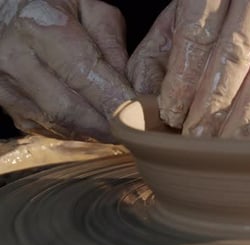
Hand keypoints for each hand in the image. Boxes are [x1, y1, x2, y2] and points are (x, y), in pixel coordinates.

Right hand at [0, 0, 134, 141]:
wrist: (4, 14)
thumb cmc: (53, 8)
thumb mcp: (88, 8)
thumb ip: (112, 42)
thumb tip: (129, 83)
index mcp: (39, 29)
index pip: (83, 73)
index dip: (115, 98)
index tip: (141, 114)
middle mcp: (16, 61)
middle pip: (70, 109)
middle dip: (108, 123)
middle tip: (138, 129)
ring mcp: (8, 89)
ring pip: (60, 125)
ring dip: (97, 132)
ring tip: (123, 128)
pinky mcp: (10, 108)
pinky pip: (50, 129)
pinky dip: (79, 132)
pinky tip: (98, 125)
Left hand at [128, 0, 249, 137]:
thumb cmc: (216, 14)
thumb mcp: (180, 22)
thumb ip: (158, 56)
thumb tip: (142, 99)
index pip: (198, 35)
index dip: (184, 79)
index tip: (170, 115)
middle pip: (234, 56)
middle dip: (212, 105)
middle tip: (194, 142)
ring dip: (243, 120)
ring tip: (221, 151)